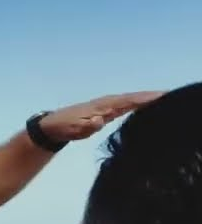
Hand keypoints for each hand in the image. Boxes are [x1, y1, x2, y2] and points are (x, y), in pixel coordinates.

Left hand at [39, 91, 162, 141]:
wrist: (51, 126)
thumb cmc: (64, 127)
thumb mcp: (75, 128)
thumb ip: (88, 125)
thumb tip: (100, 120)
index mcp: (102, 106)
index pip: (127, 101)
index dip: (144, 98)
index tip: (161, 96)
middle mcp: (107, 103)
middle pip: (133, 98)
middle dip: (150, 96)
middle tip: (170, 95)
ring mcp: (106, 107)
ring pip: (130, 101)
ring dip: (146, 99)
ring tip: (164, 98)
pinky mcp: (106, 112)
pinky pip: (126, 106)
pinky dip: (137, 104)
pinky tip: (146, 105)